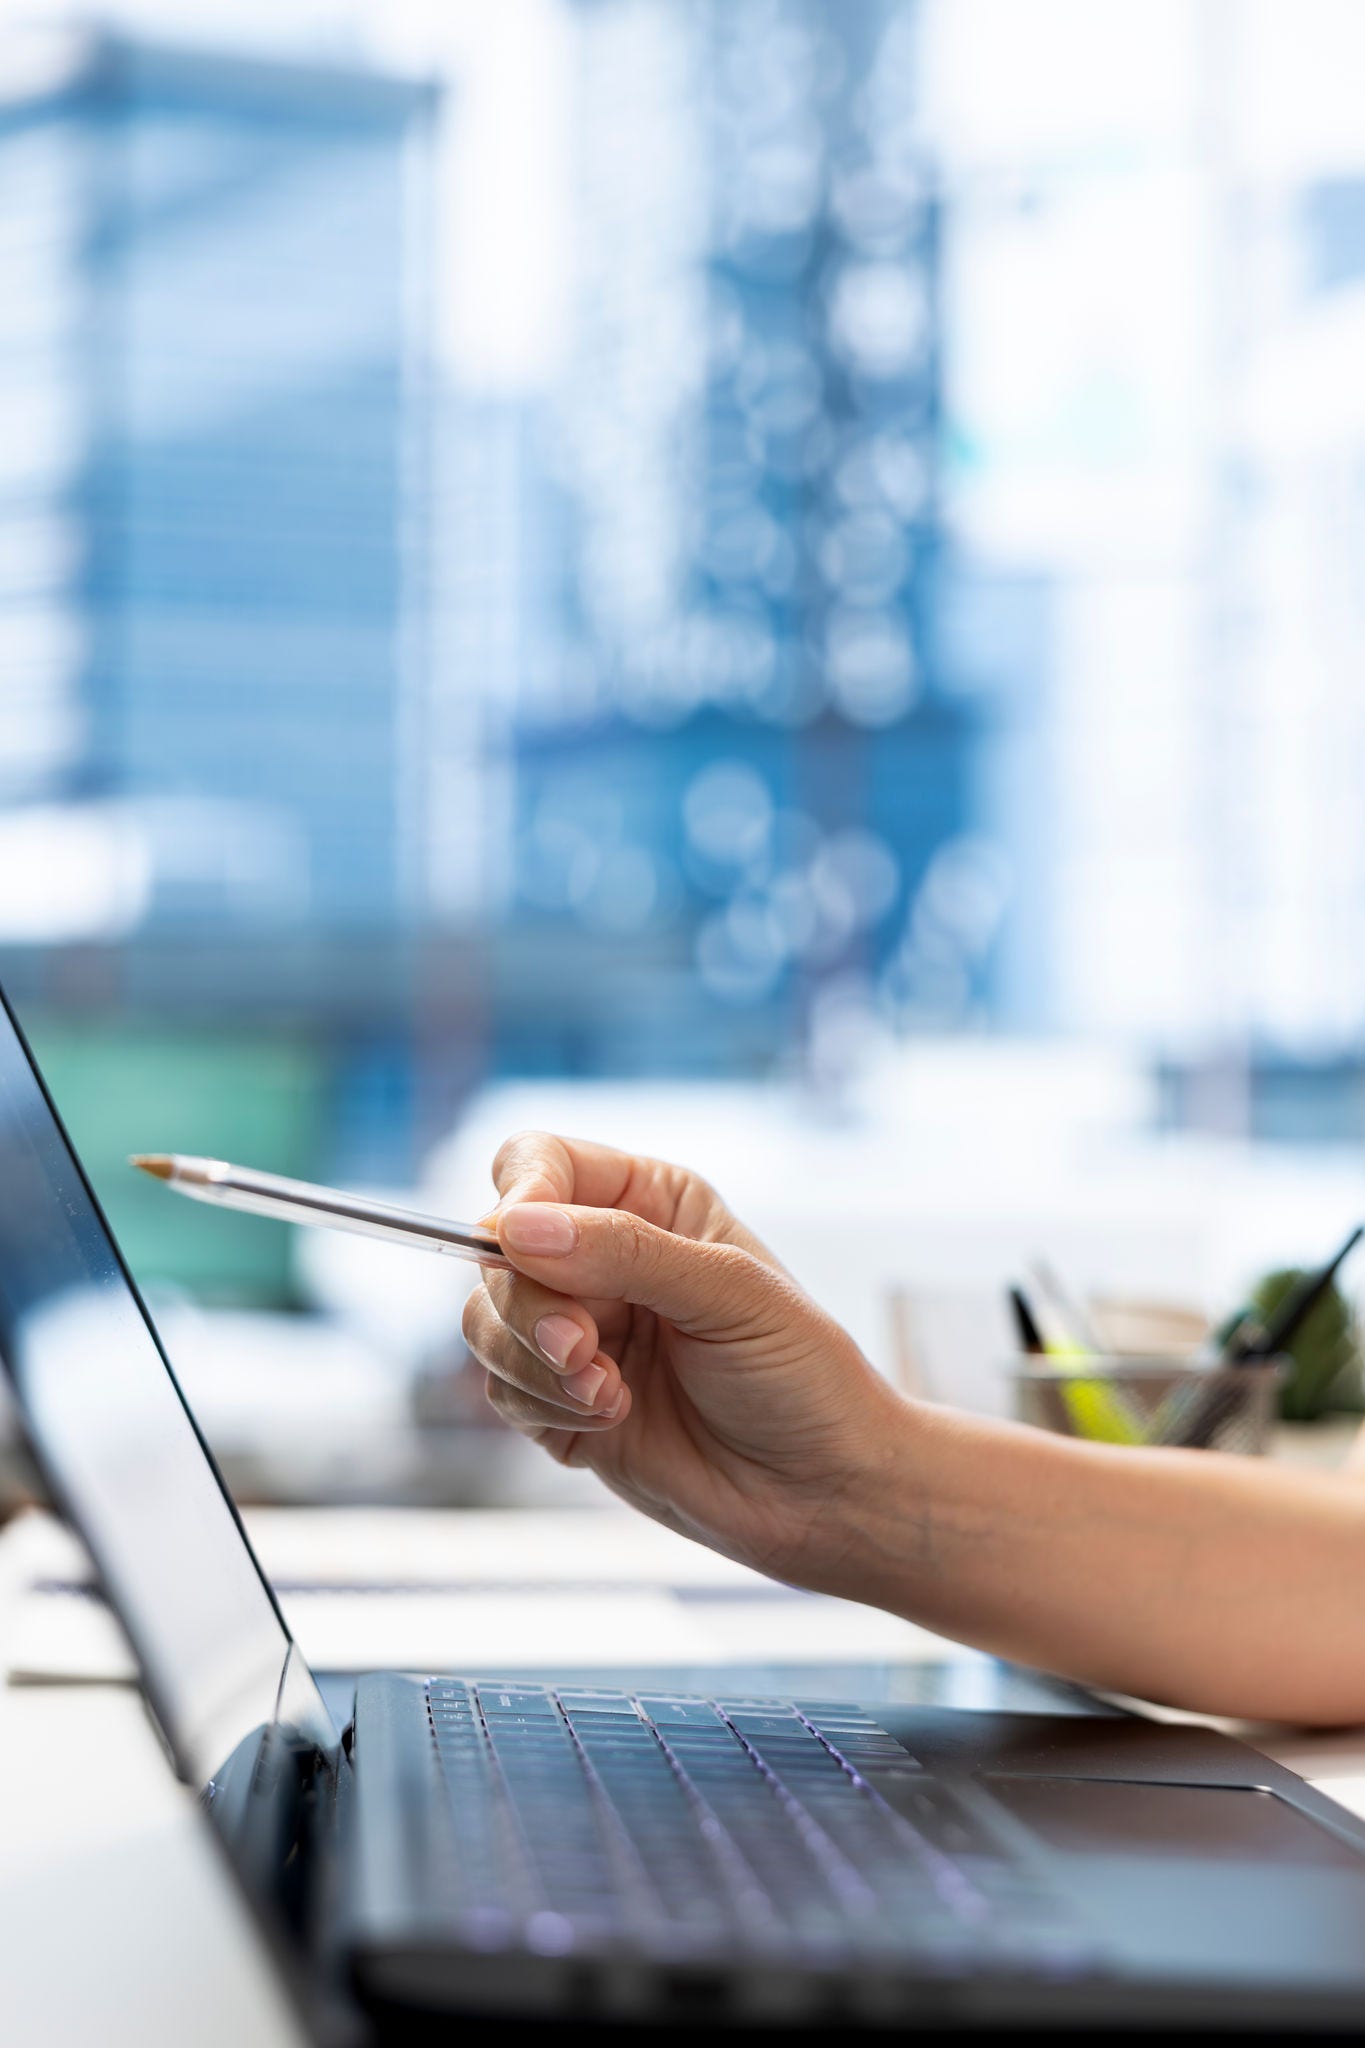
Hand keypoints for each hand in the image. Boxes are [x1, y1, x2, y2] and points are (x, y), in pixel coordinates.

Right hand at [461, 1131, 905, 1587]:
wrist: (826, 1492)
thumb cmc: (805, 1378)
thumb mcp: (732, 1295)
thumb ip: (626, 1253)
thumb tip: (520, 1227)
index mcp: (650, 1204)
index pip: (539, 1164)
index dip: (521, 1196)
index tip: (523, 1243)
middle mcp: (603, 1260)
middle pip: (497, 1251)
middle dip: (529, 1305)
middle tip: (582, 1349)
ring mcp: (579, 1335)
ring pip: (487, 1323)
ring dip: (534, 1363)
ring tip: (606, 1393)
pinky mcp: (561, 1406)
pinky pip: (503, 1391)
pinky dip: (545, 1407)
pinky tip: (610, 1419)